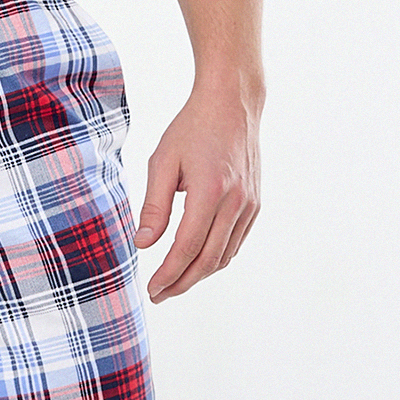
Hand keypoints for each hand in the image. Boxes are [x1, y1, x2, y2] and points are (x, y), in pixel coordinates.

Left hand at [135, 83, 260, 301]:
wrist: (232, 104)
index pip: (187, 247)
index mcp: (210, 191)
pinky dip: (217, 258)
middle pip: (208, 260)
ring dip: (199, 275)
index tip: (152, 290)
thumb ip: (154, 205)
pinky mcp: (256, 204)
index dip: (169, 274)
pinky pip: (236, 242)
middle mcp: (236, 202)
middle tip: (159, 295)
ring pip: (225, 255)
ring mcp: (250, 205)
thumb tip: (143, 244)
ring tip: (174, 282)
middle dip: (182, 283)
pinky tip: (197, 261)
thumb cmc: (192, 128)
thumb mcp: (163, 161)